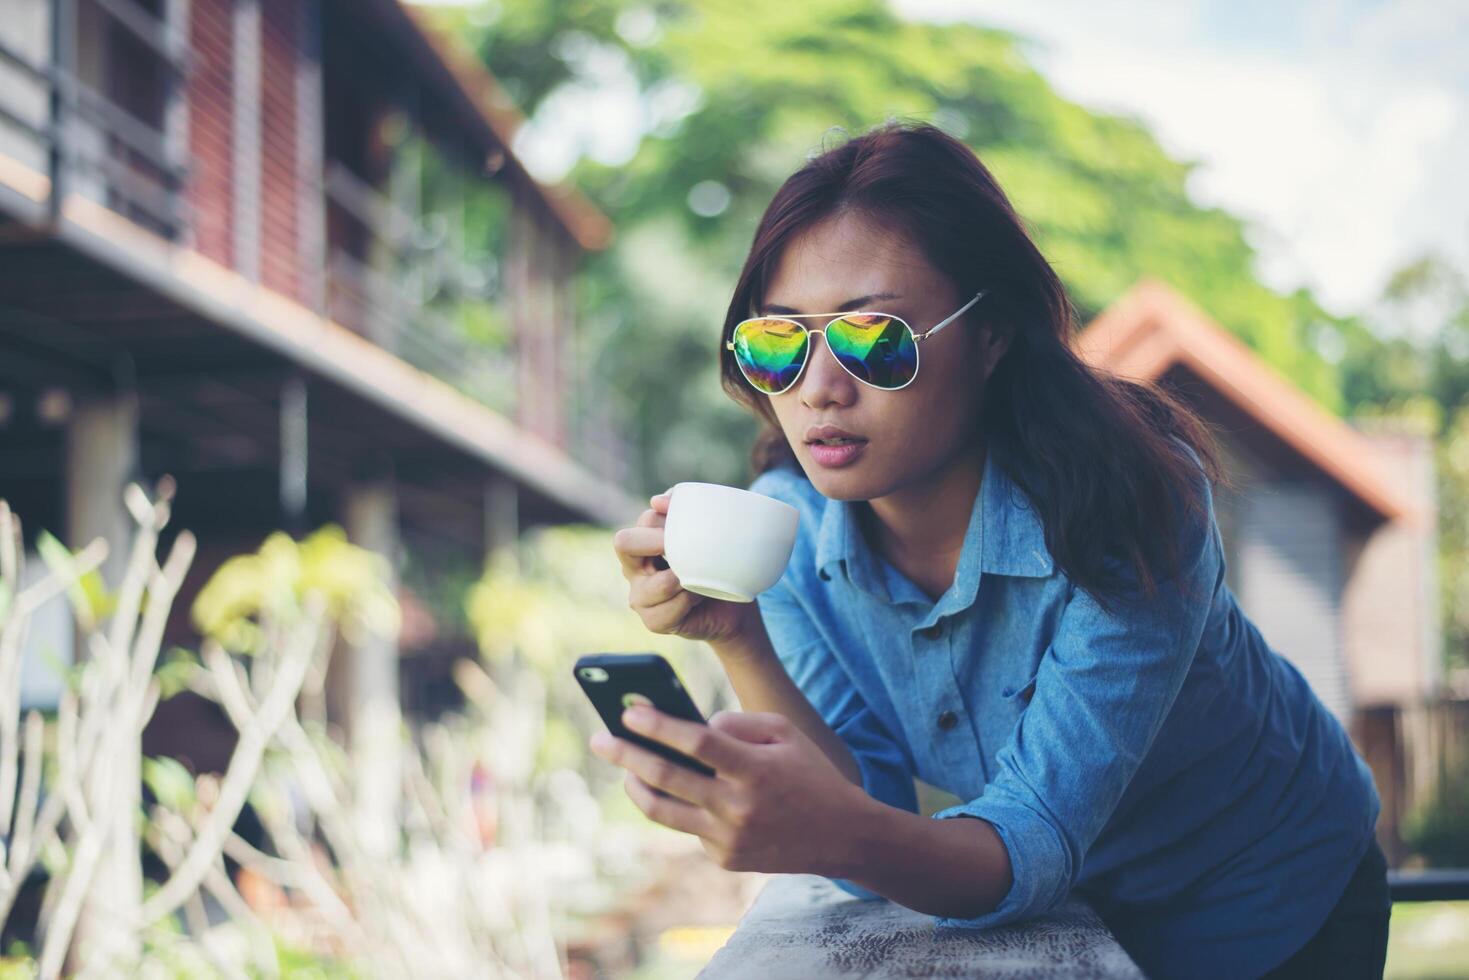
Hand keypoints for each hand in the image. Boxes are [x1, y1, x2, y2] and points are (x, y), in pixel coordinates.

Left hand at [588, 705, 867, 876]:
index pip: (696, 743)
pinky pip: (689, 827)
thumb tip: (693, 726)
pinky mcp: (725, 858)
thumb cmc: (809, 773)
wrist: (842, 835)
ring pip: (665, 811)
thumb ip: (738, 723)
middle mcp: (738, 806)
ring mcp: (729, 838)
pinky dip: (679, 806)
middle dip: (626, 755)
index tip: (628, 711)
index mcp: (755, 769)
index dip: (659, 726)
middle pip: (668, 778)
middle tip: (600, 739)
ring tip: (623, 770)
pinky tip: (674, 792)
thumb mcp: (785, 733)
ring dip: (635, 787)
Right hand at [612, 491, 757, 645]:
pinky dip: (689, 601)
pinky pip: (668, 609)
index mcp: (642, 543)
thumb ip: (682, 509)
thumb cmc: (716, 566)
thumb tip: (657, 501)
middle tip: (688, 549)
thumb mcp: (703, 532)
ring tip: (702, 578)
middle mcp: (633, 568)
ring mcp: (640, 596)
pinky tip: (700, 596)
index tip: (690, 525)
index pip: (643, 520)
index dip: (663, 520)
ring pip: (655, 583)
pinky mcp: (652, 620)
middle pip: (624, 543)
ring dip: (686, 578)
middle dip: (659, 542)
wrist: (733, 606)